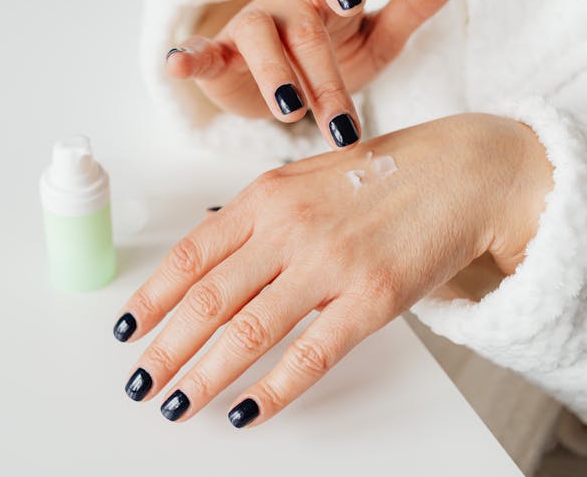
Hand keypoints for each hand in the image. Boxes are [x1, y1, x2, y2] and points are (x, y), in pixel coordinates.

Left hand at [114, 114, 553, 426]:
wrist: (459, 172)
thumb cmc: (379, 178)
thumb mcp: (304, 182)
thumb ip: (256, 219)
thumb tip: (208, 262)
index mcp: (265, 197)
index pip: (190, 256)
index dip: (151, 298)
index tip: (127, 331)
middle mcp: (289, 228)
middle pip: (208, 299)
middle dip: (165, 349)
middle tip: (139, 383)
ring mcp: (330, 263)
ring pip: (249, 331)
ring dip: (205, 376)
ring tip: (177, 405)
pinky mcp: (371, 298)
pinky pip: (310, 355)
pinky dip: (273, 390)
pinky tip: (247, 413)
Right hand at [165, 0, 468, 148]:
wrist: (284, 90)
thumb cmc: (331, 58)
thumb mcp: (374, 37)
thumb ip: (412, 4)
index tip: (352, 0)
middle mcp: (285, 2)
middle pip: (302, 23)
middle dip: (324, 75)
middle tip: (344, 126)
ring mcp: (247, 28)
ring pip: (257, 36)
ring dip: (274, 74)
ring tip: (290, 112)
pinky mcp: (218, 58)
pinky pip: (200, 51)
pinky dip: (188, 57)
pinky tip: (178, 66)